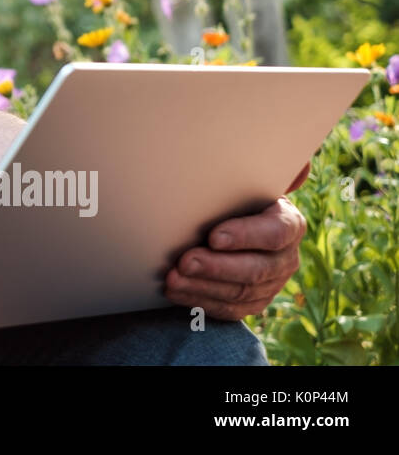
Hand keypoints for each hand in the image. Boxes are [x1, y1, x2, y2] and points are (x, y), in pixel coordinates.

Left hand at [164, 162, 310, 320]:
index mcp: (288, 223)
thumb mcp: (248, 180)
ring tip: (172, 278)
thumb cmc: (236, 197)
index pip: (275, 233)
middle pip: (256, 269)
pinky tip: (175, 291)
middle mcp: (285, 257)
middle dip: (217, 267)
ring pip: (240, 292)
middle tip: (184, 260)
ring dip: (202, 286)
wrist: (230, 223)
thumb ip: (266, 169)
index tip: (213, 236)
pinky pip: (229, 309)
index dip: (245, 236)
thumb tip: (301, 165)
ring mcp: (271, 283)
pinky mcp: (252, 302)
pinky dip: (200, 301)